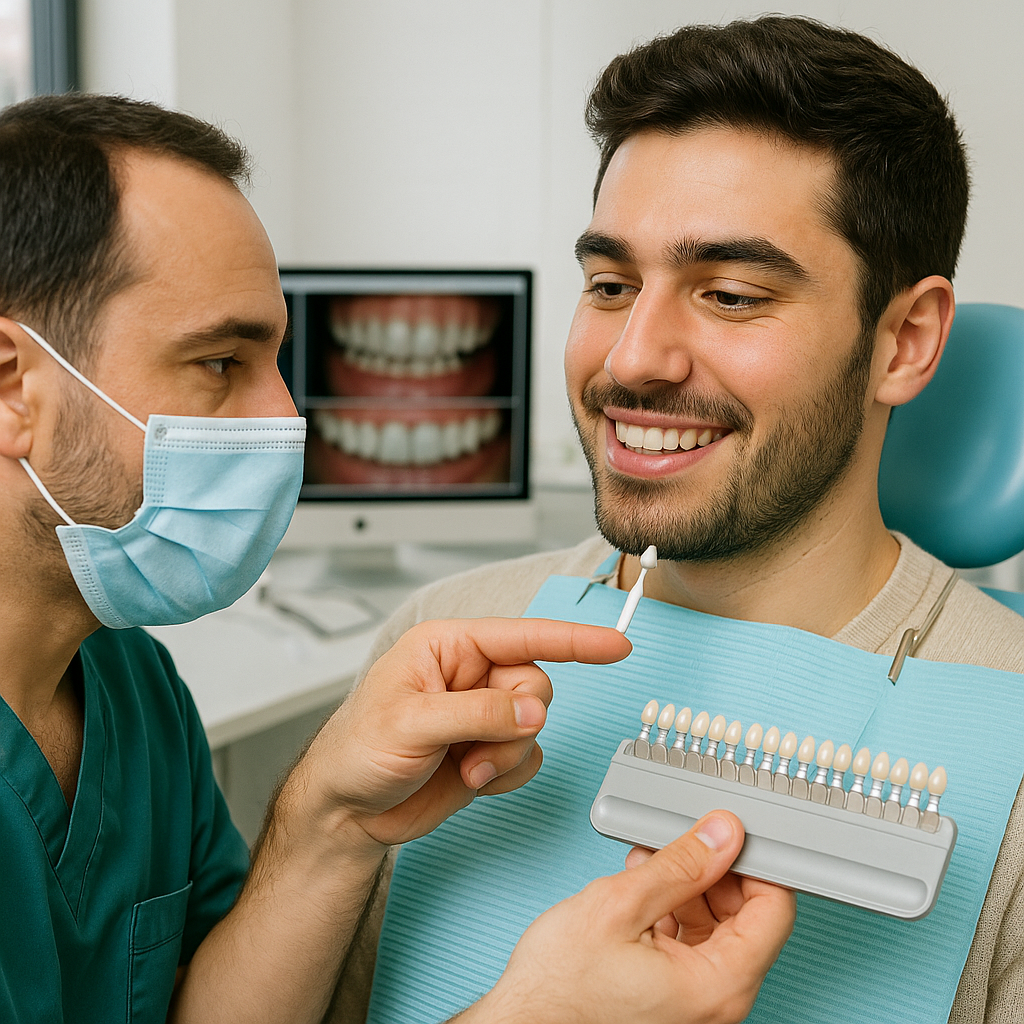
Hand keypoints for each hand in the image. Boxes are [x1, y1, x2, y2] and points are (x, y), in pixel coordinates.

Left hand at [285, 617, 630, 852]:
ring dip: (505, 753)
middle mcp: (470, 676)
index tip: (616, 645)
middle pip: (535, 685)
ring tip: (463, 767)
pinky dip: (507, 773)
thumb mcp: (411, 724)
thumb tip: (533, 712)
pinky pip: (528, 756)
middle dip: (513, 722)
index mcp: (448, 647)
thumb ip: (478, 713)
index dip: (573, 640)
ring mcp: (481, 715)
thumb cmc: (356, 751)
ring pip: (535, 725)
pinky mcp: (488, 750)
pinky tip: (470, 778)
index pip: (523, 636)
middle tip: (475, 746)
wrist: (345, 812)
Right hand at [471, 811, 794, 1023]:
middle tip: (684, 838)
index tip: (733, 832)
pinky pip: (691, 941)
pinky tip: (642, 884)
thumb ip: (679, 865)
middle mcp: (717, 1000)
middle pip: (747, 916)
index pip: (775, 911)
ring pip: (717, 925)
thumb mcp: (620, 906)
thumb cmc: (561, 987)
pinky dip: (671, 906)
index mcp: (718, 987)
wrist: (523, 1022)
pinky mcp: (673, 994)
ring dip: (689, 884)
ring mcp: (696, 1000)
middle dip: (717, 869)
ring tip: (651, 860)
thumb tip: (723, 834)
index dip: (757, 861)